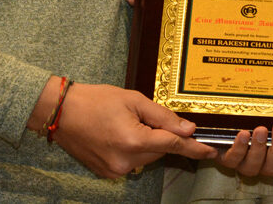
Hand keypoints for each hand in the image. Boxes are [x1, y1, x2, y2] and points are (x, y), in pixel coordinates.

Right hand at [31, 80, 217, 176]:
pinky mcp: (107, 173)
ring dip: (147, 141)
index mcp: (134, 140)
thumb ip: (163, 116)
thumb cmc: (95, 100)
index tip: (210, 150)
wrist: (61, 112)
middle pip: (160, 150)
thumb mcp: (133, 100)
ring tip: (126, 121)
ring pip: (147, 157)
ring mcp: (115, 170)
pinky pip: (132, 161)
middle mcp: (126, 161)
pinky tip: (119, 132)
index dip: (194, 146)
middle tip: (144, 115)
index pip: (173, 144)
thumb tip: (187, 129)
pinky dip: (133, 148)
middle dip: (161, 134)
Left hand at [218, 122, 272, 177]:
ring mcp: (244, 164)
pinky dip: (238, 148)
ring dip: (258, 149)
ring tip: (260, 130)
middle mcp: (262, 165)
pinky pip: (232, 160)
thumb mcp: (270, 118)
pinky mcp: (228, 160)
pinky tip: (243, 134)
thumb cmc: (254, 120)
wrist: (223, 128)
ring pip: (253, 166)